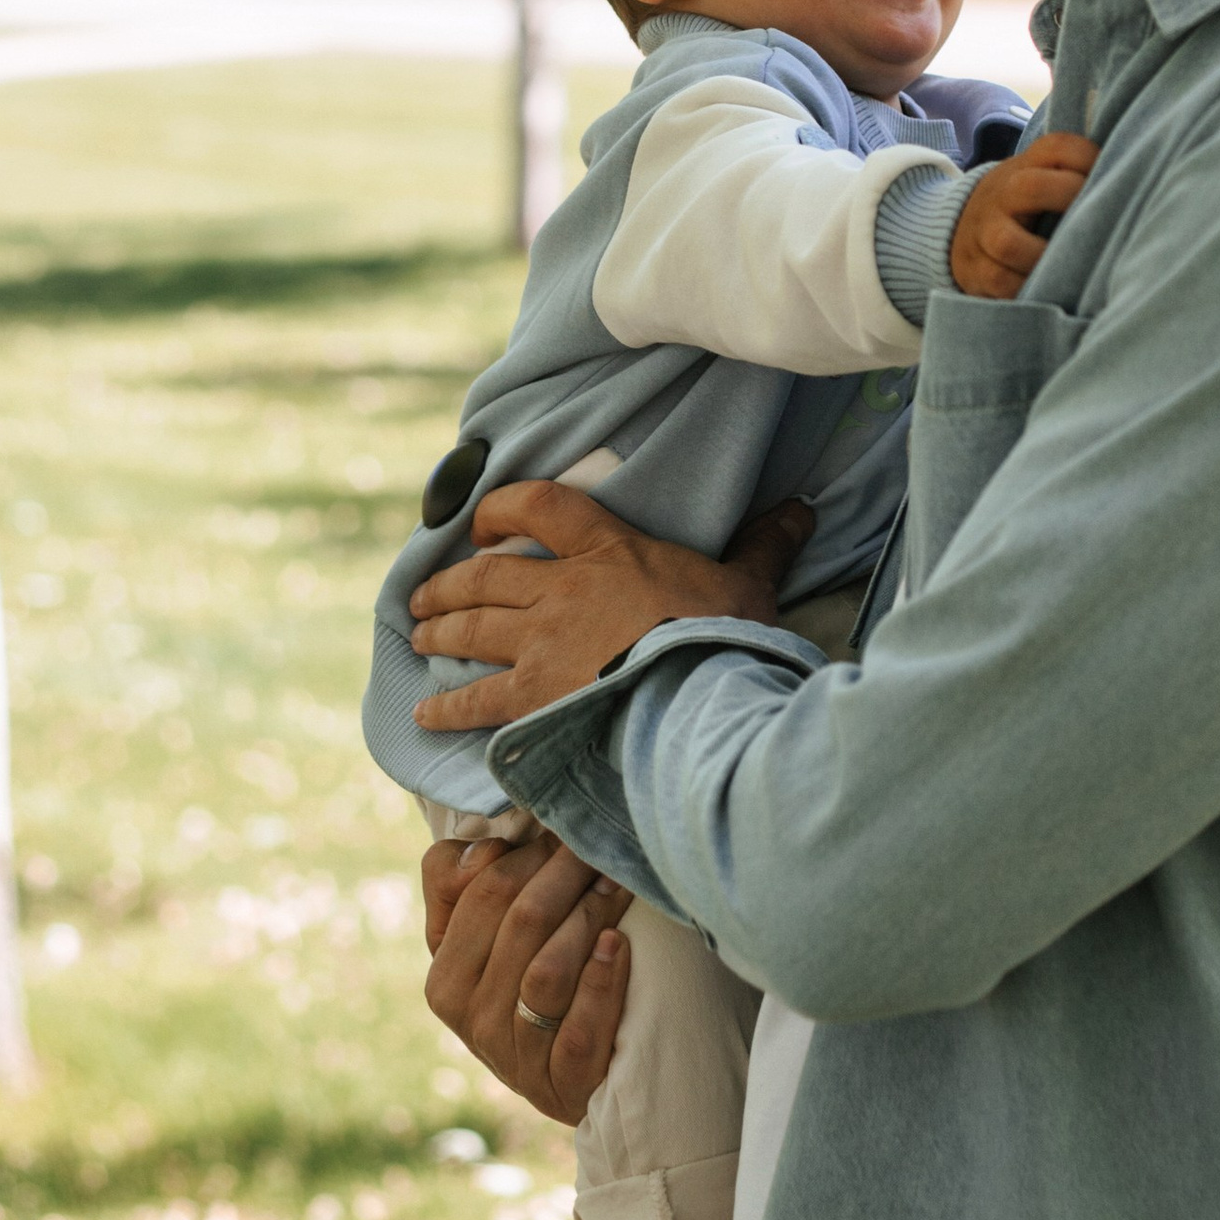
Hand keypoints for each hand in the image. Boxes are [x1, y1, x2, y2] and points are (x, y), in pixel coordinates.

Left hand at [409, 482, 814, 732]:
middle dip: (450, 581)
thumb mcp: (747, 584)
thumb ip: (764, 546)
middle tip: (424, 591)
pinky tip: (425, 712)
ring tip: (418, 633)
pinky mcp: (530, 698)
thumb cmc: (723, 637)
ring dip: (439, 629)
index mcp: (608, 552)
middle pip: (486, 574)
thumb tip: (802, 509)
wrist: (695, 699)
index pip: (541, 508)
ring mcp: (539, 644)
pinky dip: (446, 705)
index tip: (481, 521)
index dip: (503, 507)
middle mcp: (560, 591)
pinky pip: (475, 698)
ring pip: (470, 627)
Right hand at [421, 826, 633, 1124]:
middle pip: (520, 923)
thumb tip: (487, 849)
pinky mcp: (563, 1085)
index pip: (482, 893)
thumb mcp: (481, 943)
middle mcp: (472, 1021)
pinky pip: (579, 1030)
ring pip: (547, 973)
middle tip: (604, 847)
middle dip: (567, 874)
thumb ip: (461, 884)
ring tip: (619, 886)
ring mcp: (516, 1058)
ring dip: (589, 919)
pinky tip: (619, 947)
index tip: (569, 830)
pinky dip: (600, 984)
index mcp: (445, 980)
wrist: (569, 1084)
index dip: (530, 853)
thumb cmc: (526, 989)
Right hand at [951, 133, 1098, 299]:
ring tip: (1073, 266)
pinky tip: (1051, 288)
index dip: (1089, 161)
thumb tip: (1136, 183)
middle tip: (1097, 222)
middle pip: (1029, 187)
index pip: (1058, 148)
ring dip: (1045, 258)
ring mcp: (984, 231)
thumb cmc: (1027, 206)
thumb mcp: (1043, 178)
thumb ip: (1078, 175)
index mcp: (1026, 165)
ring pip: (1009, 243)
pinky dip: (1028, 288)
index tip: (1109, 181)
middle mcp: (1002, 193)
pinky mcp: (976, 269)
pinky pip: (1002, 282)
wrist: (964, 230)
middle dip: (1067, 200)